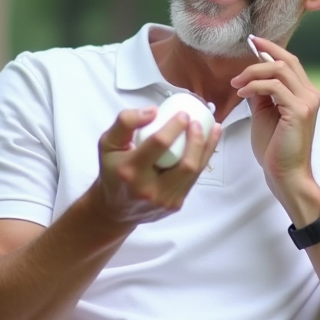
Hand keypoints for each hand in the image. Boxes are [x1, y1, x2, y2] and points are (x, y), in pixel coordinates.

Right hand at [88, 106, 221, 225]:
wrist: (114, 208)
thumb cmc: (112, 170)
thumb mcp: (107, 142)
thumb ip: (125, 122)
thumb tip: (154, 111)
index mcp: (129, 171)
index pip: (159, 144)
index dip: (175, 126)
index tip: (183, 114)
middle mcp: (148, 189)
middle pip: (184, 164)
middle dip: (197, 139)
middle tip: (197, 122)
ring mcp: (164, 200)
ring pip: (194, 172)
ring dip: (206, 147)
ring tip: (212, 128)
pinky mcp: (175, 204)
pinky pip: (193, 179)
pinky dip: (204, 159)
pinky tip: (208, 143)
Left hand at [231, 37, 319, 201]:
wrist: (285, 173)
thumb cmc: (274, 148)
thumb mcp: (264, 113)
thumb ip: (262, 94)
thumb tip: (251, 76)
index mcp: (304, 93)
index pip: (290, 62)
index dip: (272, 49)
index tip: (253, 41)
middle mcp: (310, 94)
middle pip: (286, 61)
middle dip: (262, 54)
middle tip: (241, 56)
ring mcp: (307, 101)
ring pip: (279, 70)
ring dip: (253, 73)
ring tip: (236, 83)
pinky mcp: (299, 111)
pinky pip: (274, 87)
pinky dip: (255, 85)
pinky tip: (242, 92)